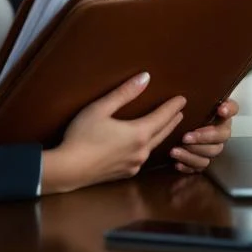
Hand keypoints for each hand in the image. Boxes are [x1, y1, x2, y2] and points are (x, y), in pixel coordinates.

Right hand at [41, 72, 185, 193]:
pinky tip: (145, 146)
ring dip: (162, 134)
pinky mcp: (125, 173)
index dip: (172, 107)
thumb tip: (145, 78)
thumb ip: (124, 93)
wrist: (69, 169)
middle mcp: (141, 151)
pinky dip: (149, 147)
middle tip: (180, 112)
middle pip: (162, 132)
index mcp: (138, 133)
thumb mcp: (101, 108)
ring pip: (154, 146)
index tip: (182, 99)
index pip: (162, 117)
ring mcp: (134, 164)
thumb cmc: (82, 135)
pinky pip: (143, 157)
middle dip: (172, 121)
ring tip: (166, 127)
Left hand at [170, 98, 238, 173]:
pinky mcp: (201, 160)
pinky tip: (177, 163)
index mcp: (220, 114)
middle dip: (204, 137)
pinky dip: (188, 166)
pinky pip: (199, 167)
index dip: (229, 109)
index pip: (233, 108)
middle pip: (221, 137)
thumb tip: (169, 85)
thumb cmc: (182, 110)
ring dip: (193, 154)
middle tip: (186, 137)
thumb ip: (190, 93)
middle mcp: (220, 131)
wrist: (174, 125)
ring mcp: (212, 147)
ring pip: (210, 154)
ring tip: (175, 150)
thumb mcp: (186, 100)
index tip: (220, 109)